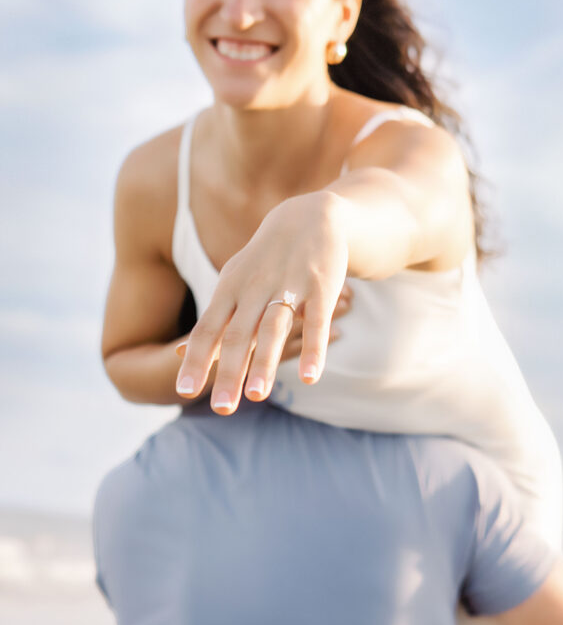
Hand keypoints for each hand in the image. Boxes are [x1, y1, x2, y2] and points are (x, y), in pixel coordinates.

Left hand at [174, 191, 349, 413]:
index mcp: (231, 289)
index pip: (208, 328)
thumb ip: (212, 320)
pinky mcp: (322, 287)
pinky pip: (316, 322)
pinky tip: (311, 378)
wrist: (310, 216)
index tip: (183, 391)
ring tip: (256, 397)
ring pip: (274, 328)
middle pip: (239, 334)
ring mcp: (290, 286)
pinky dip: (314, 350)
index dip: (196, 359)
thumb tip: (178, 353)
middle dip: (229, 372)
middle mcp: (256, 288)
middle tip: (222, 409)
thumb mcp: (233, 283)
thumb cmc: (264, 261)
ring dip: (265, 363)